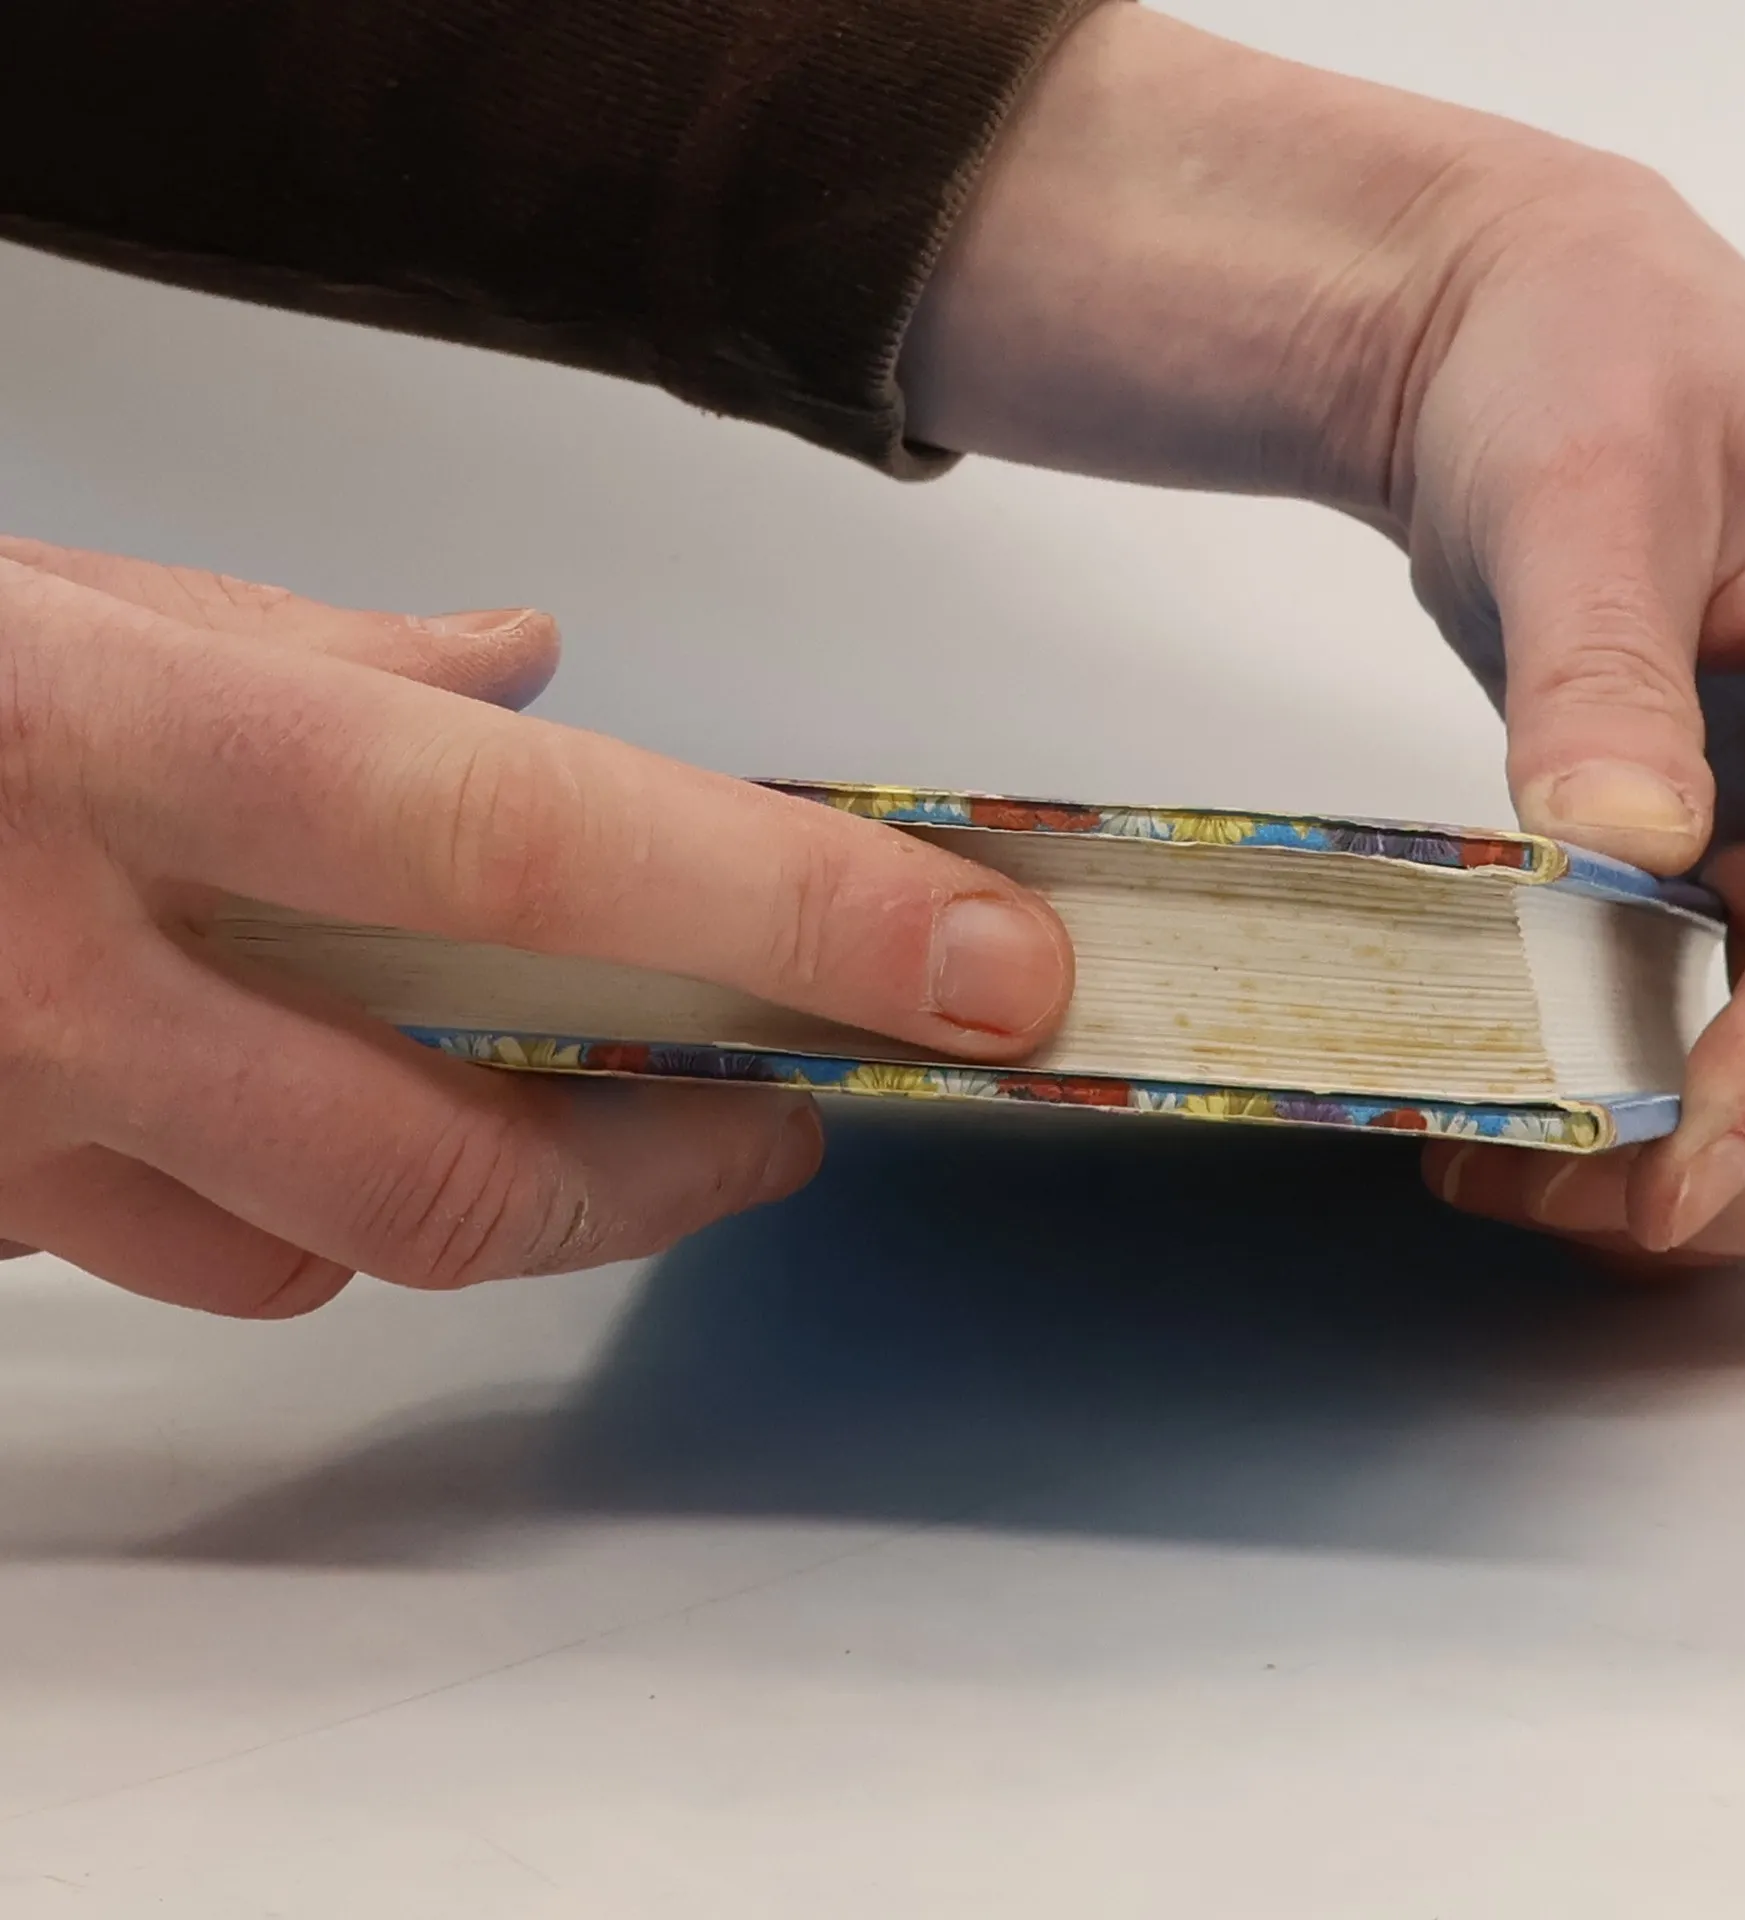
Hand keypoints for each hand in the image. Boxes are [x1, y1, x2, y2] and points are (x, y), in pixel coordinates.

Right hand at [0, 538, 1069, 1313]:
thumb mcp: (52, 598)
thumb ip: (307, 651)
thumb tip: (521, 669)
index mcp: (121, 745)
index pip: (545, 853)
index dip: (790, 918)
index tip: (975, 970)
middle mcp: (53, 970)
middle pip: (465, 1152)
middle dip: (671, 1165)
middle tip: (787, 1113)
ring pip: (322, 1244)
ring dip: (484, 1190)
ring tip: (582, 1104)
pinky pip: (175, 1255)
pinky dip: (285, 1197)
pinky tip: (309, 1105)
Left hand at [901, 3, 1744, 1258]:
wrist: (1505, 360)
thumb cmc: (1575, 369)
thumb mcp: (1584, 494)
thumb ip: (1602, 667)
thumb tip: (1620, 839)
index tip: (1692, 1149)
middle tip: (1616, 1212)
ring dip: (1717, 1151)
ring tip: (1531, 1187)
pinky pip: (1743, 1009)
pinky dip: (1662, 1088)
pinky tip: (1540, 1123)